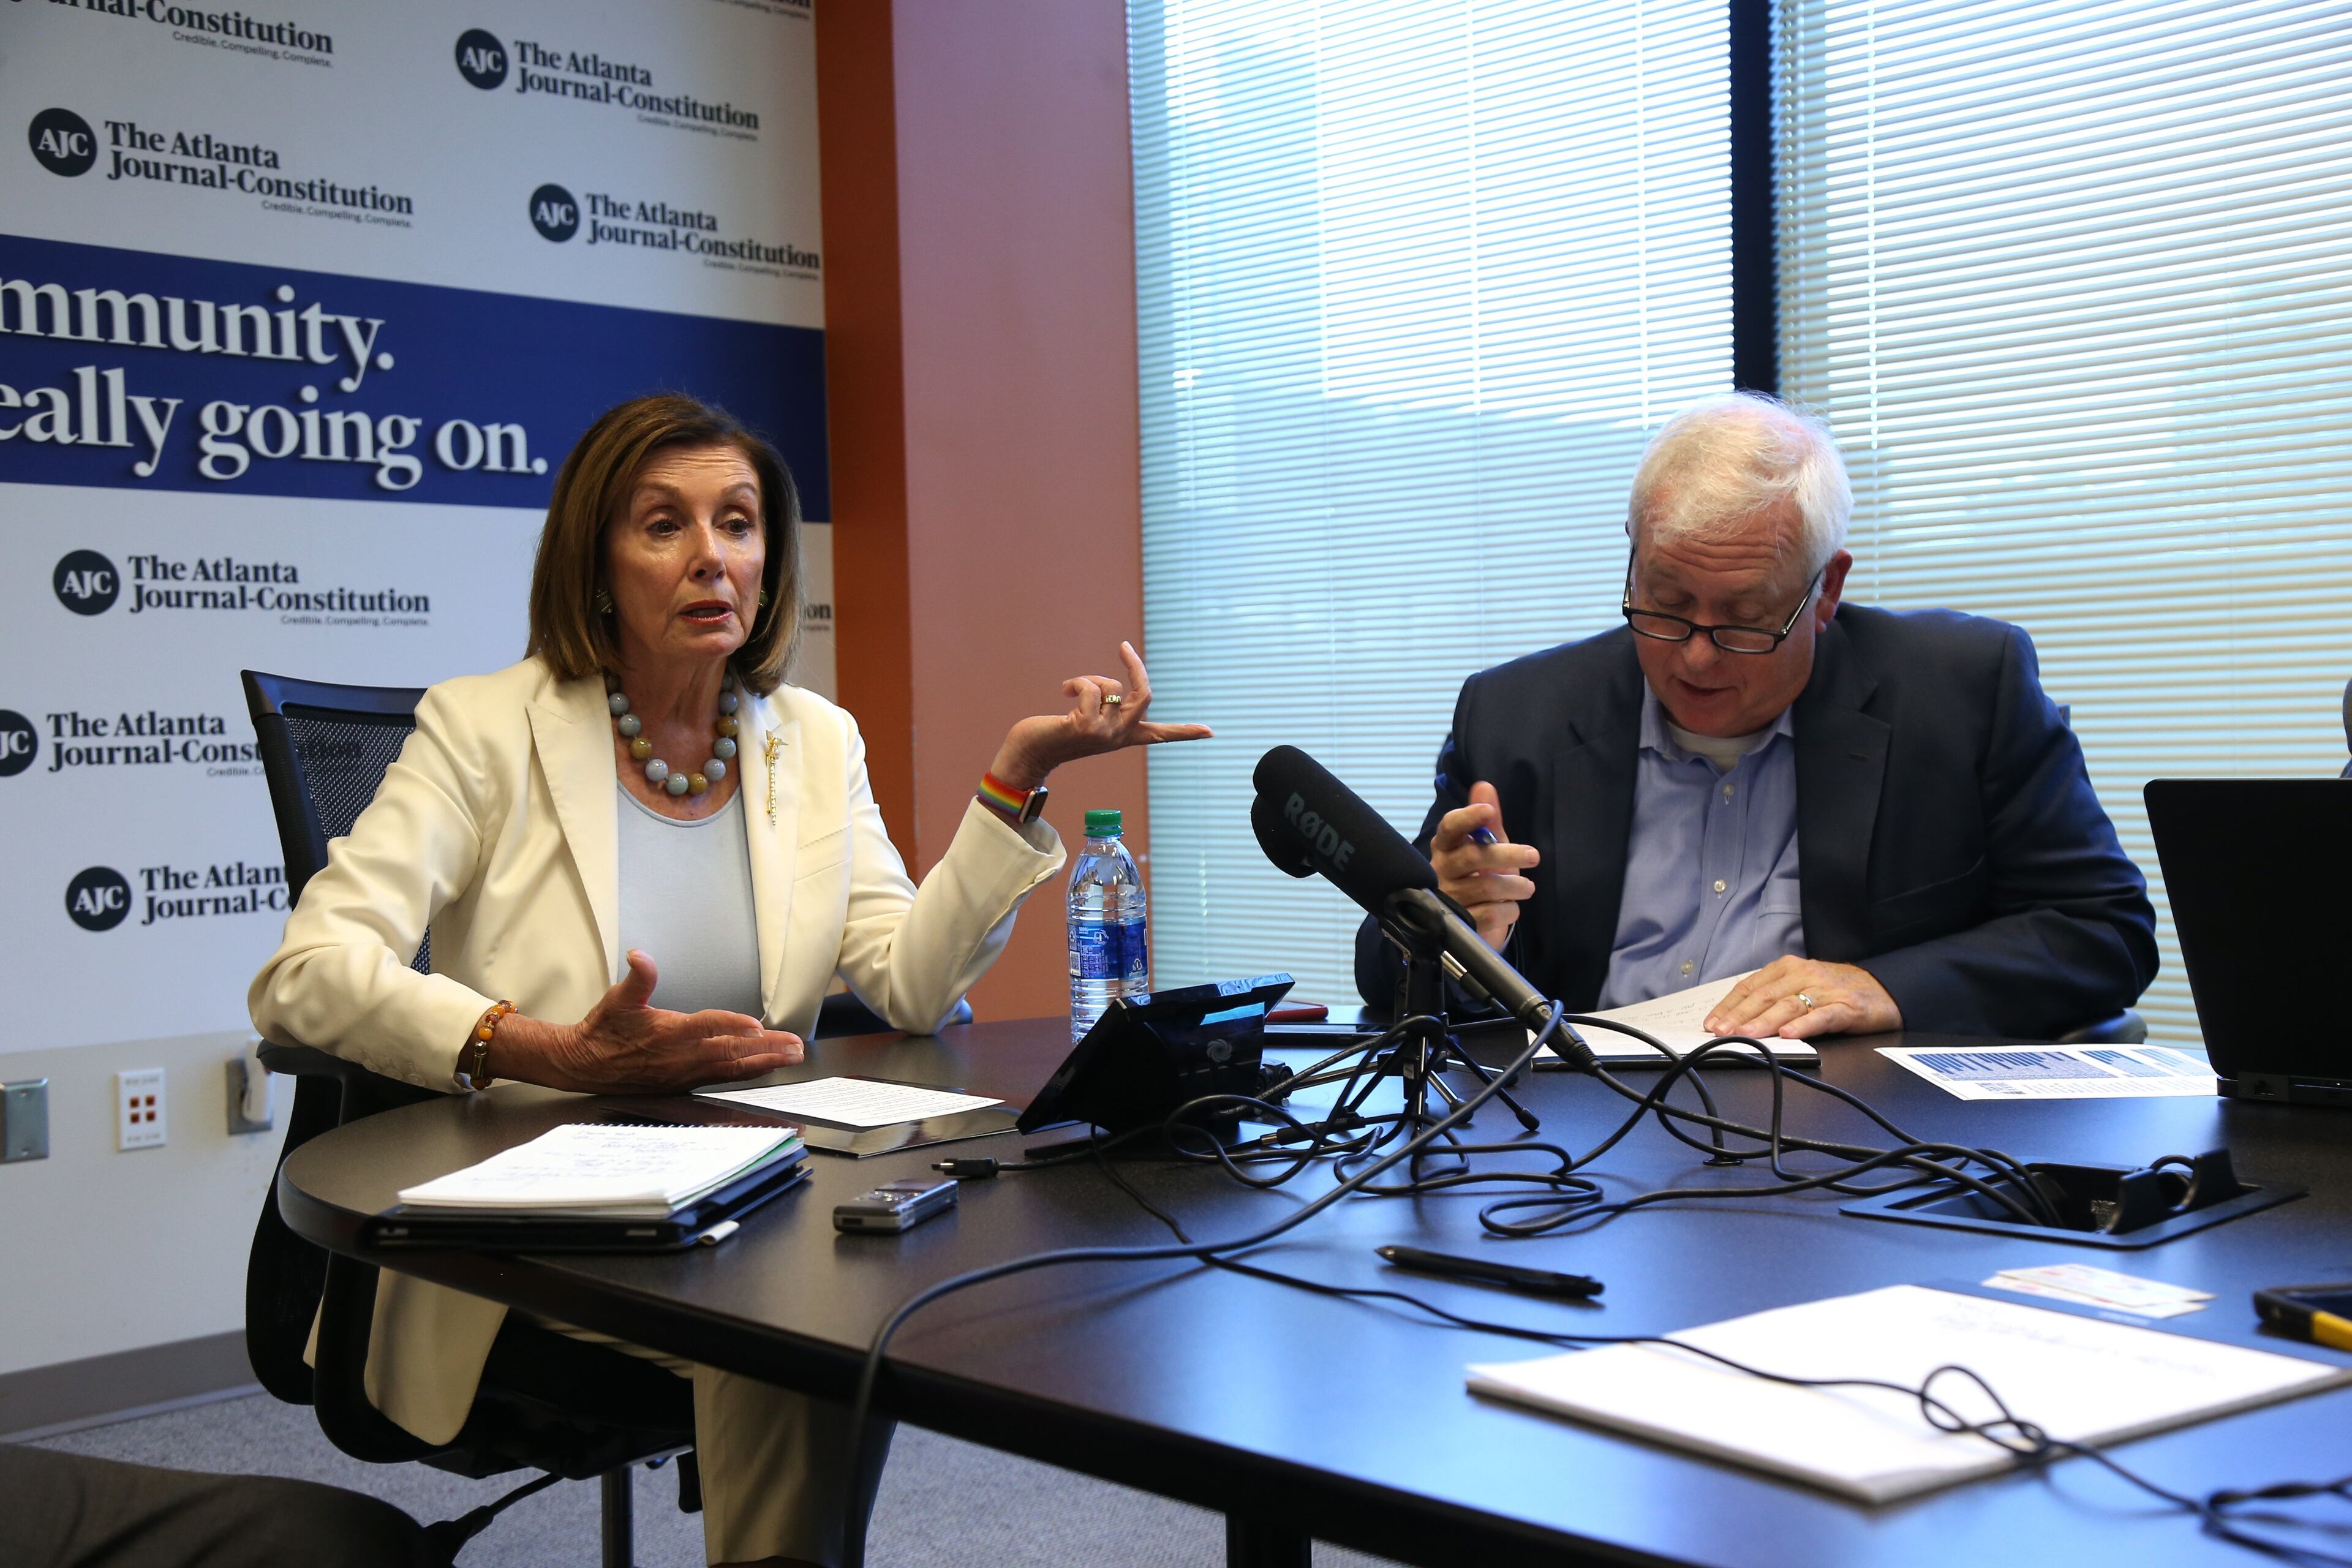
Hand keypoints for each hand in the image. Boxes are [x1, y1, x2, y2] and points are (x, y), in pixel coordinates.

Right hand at [486, 950, 803, 1092]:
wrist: (584, 1064)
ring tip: (792, 1058)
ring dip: (765, 1063)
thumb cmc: (603, 1030)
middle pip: (731, 1052)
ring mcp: (685, 1074)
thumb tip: (640, 956)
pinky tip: (765, 1069)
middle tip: (796, 1046)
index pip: (707, 1027)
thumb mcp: (617, 999)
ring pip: (732, 1068)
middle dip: (767, 1049)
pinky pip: (723, 1078)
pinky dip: (747, 1074)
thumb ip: (637, 978)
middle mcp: (682, 1057)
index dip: (732, 1026)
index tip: (757, 1025)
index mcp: (669, 1033)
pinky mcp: (685, 1083)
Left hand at [987, 640, 1211, 788]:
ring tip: (1071, 689)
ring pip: (1110, 687)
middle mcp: (1117, 738)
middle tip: (1124, 647)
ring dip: (1089, 679)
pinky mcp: (1085, 728)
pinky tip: (1065, 692)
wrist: (1027, 754)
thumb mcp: (1088, 718)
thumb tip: (1111, 692)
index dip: (1186, 731)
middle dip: (1135, 667)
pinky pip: (1091, 689)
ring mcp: (1102, 734)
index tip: (1212, 732)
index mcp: (1122, 737)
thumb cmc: (1053, 734)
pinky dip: (1077, 683)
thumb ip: (1103, 705)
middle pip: (1144, 696)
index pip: (1161, 735)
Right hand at [1429, 781, 1538, 948]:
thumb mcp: (1486, 846)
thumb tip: (1484, 786)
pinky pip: (1490, 913)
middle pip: (1472, 857)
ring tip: (1527, 887)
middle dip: (1508, 855)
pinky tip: (1511, 907)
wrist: (1474, 921)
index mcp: (1445, 847)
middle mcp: (1440, 870)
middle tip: (1534, 856)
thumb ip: (1486, 819)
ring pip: (1486, 886)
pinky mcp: (1460, 924)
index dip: (1467, 818)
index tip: (1488, 812)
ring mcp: (1447, 898)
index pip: (1449, 828)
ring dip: (1515, 886)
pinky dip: (1509, 909)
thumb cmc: (1480, 874)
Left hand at [1704, 957, 1901, 1039]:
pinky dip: (1804, 1025)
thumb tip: (1735, 1020)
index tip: (1710, 1023)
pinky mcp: (1846, 1007)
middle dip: (1739, 1015)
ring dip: (1765, 1021)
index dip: (1728, 1006)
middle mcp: (1803, 975)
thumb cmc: (1832, 991)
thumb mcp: (1798, 986)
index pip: (1749, 987)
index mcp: (1786, 968)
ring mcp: (1824, 990)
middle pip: (1765, 996)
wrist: (1881, 988)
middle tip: (1721, 1031)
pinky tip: (1789, 1034)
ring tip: (1746, 1034)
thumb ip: (1771, 999)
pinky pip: (1822, 1016)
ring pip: (1789, 1005)